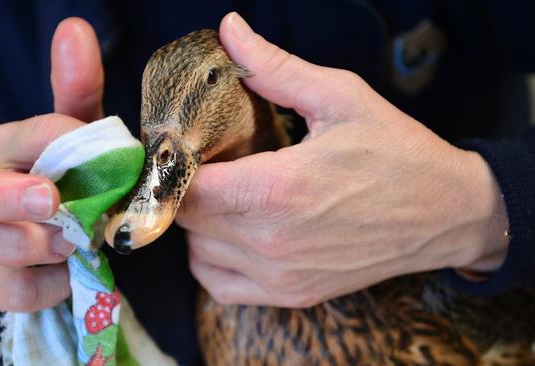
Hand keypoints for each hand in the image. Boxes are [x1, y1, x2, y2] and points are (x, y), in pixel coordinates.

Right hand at [0, 18, 104, 311]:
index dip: (53, 140)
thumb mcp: (87, 138)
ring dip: (20, 243)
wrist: (75, 237)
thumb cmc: (79, 181)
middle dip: (2, 195)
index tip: (99, 151)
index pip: (16, 136)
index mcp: (4, 149)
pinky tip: (67, 275)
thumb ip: (78, 89)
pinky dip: (37, 286)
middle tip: (52, 200)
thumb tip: (73, 28)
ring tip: (71, 244)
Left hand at [176, 12, 509, 307]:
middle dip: (187, 186)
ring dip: (198, 223)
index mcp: (277, 189)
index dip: (175, 162)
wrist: (446, 213)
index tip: (185, 144)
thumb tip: (230, 29)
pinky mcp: (290, 294)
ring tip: (226, 195)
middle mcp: (271, 241)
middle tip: (209, 162)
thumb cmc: (396, 152)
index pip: (186, 185)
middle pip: (186, 218)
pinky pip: (219, 285)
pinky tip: (232, 233)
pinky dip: (212, 260)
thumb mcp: (340, 98)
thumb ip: (275, 68)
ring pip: (196, 252)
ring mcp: (279, 275)